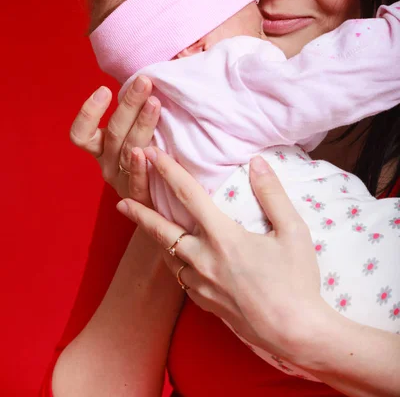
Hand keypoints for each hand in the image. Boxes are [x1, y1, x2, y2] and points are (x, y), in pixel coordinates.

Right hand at [69, 77, 160, 200]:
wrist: (164, 204)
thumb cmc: (152, 156)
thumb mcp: (140, 131)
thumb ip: (143, 106)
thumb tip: (169, 66)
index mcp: (101, 148)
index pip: (81, 134)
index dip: (88, 113)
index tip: (104, 90)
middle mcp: (107, 164)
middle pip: (112, 134)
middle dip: (129, 104)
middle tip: (144, 82)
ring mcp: (122, 183)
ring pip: (128, 152)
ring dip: (141, 126)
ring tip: (154, 103)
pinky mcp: (140, 199)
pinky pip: (138, 183)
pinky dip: (141, 167)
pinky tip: (148, 152)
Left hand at [116, 147, 325, 362]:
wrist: (295, 333)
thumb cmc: (297, 280)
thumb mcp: (293, 231)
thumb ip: (272, 194)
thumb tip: (258, 163)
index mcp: (222, 237)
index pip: (188, 195)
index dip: (168, 171)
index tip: (151, 153)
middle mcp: (204, 259)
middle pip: (161, 231)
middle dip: (139, 212)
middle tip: (121, 199)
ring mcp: (201, 284)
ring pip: (167, 256)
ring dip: (153, 238)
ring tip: (142, 227)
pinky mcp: (205, 303)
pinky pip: (180, 278)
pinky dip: (172, 262)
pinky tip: (175, 259)